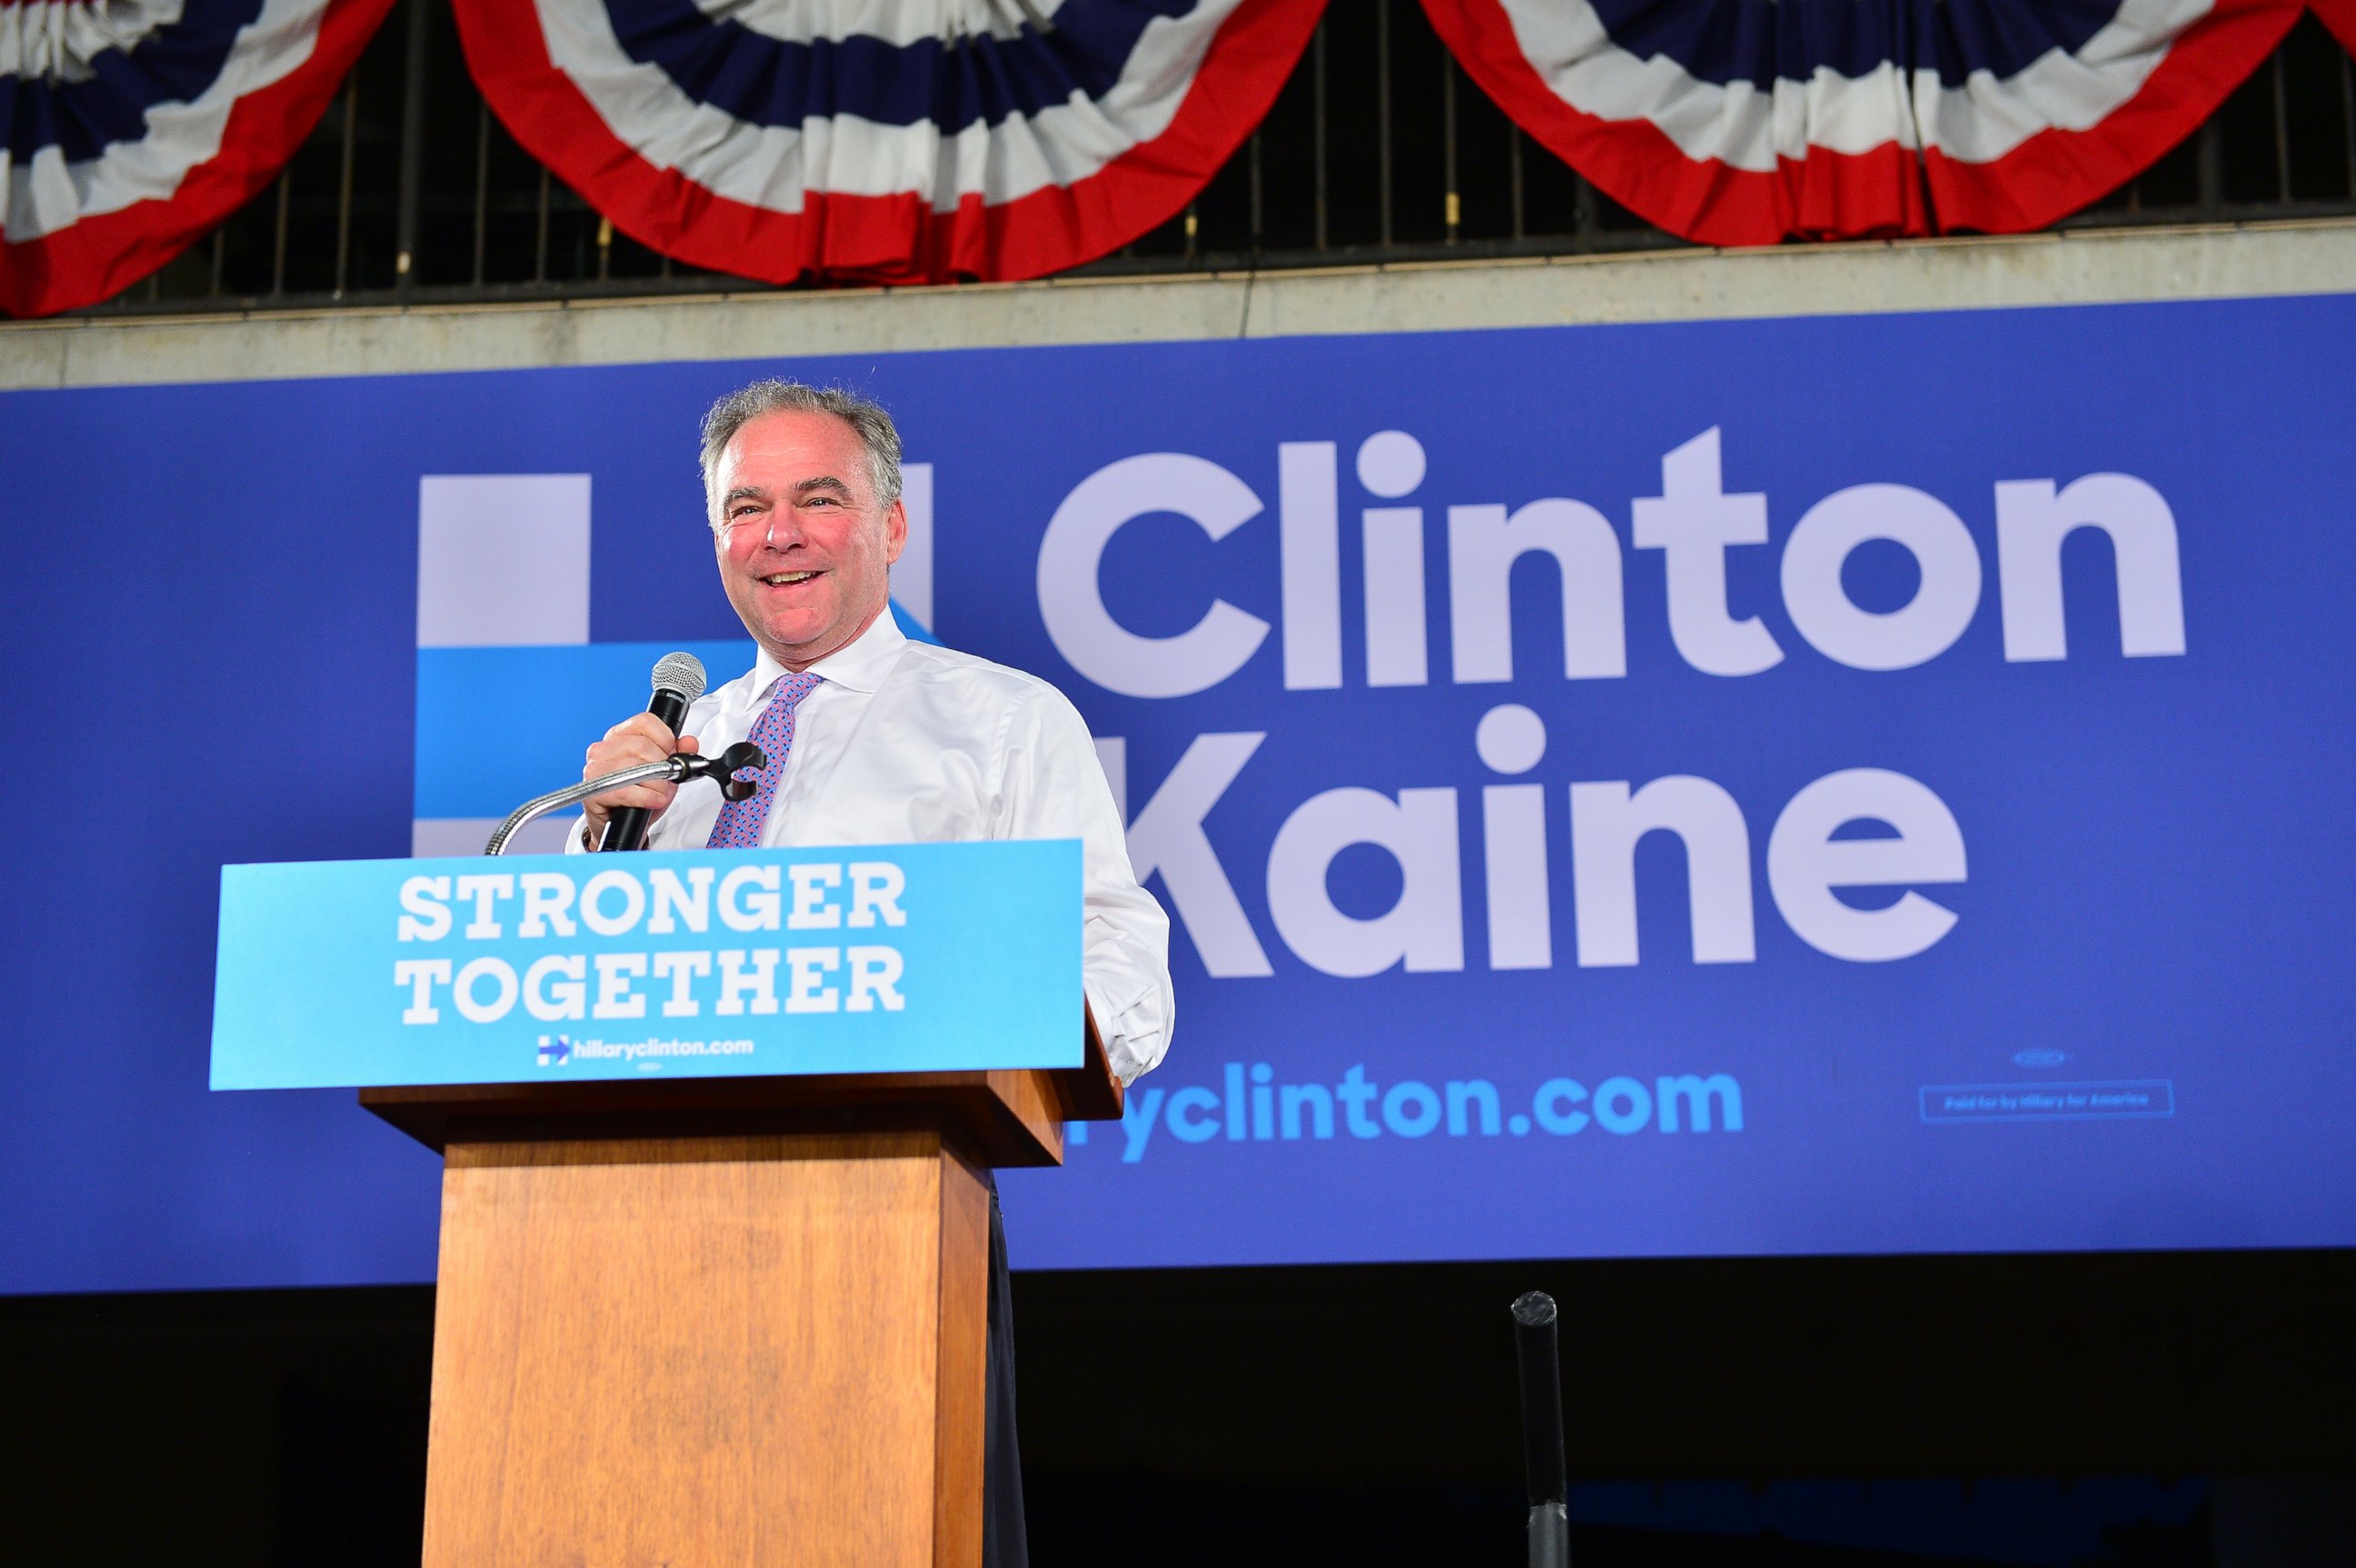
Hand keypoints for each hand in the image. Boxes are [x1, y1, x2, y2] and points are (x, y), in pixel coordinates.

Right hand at [580, 714, 699, 844]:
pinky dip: (646, 797)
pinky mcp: (593, 791)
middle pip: (642, 745)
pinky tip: (652, 801)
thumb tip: (689, 742)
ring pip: (635, 766)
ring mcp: (595, 769)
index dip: (665, 739)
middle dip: (663, 767)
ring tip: (659, 793)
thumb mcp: (665, 773)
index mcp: (619, 736)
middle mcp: (603, 749)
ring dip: (657, 785)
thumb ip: (679, 754)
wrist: (624, 827)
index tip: (670, 755)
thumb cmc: (640, 797)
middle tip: (666, 781)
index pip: (645, 721)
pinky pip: (625, 790)